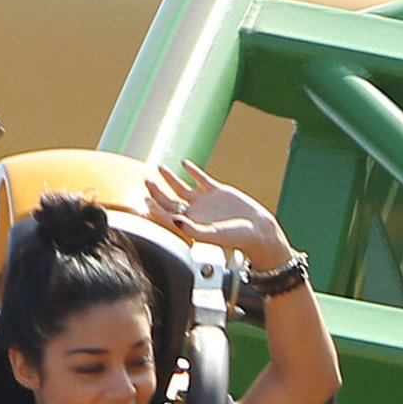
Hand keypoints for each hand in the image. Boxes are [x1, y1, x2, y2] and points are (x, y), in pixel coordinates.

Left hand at [145, 161, 290, 268]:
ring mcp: (206, 202)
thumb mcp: (213, 236)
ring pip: (183, 188)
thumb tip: (174, 221)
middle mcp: (196, 213)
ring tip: (160, 168)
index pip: (167, 216)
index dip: (154, 209)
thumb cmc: (237, 239)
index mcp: (191, 225)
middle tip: (146, 179)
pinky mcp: (218, 192)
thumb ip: (193, 230)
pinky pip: (202, 180)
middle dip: (157, 191)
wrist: (258, 231)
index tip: (144, 199)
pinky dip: (193, 171)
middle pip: (170, 201)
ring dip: (170, 178)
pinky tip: (185, 164)